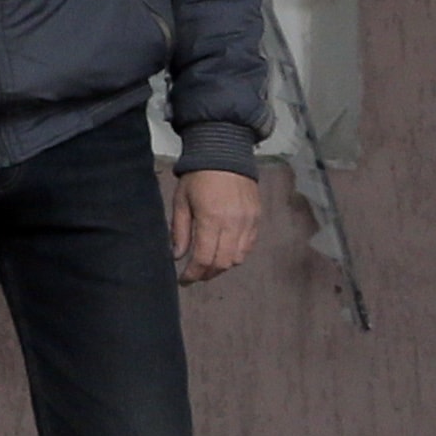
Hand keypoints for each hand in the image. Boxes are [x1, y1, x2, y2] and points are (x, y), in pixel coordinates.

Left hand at [169, 168, 260, 284]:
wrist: (226, 155)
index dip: (193, 273)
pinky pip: (249, 246)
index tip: (184, 280)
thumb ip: (180, 231)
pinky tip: (224, 252)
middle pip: (223, 263)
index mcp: (211, 219)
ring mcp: (249, 222)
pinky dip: (236, 254)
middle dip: (207, 274)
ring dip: (222, 266)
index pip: (204, 258)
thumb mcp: (181, 201)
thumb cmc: (197, 178)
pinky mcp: (258, 218)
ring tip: (208, 265)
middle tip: (195, 275)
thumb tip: (177, 256)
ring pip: (238, 257)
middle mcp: (233, 224)